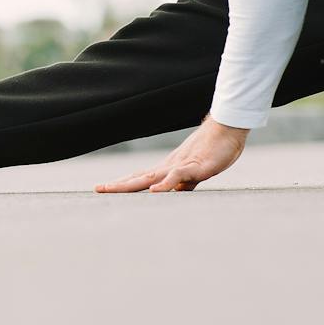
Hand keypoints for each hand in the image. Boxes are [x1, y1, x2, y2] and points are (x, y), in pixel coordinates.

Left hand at [95, 119, 248, 192]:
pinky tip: (155, 191)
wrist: (226, 130)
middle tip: (97, 189)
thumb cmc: (213, 150)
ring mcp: (180, 166)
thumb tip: (173, 194)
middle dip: (118, 185)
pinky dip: (166, 184)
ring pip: (151, 176)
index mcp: (168, 169)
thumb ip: (184, 185)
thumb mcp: (196, 173)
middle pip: (139, 178)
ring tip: (112, 189)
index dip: (123, 184)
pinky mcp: (196, 167)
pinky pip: (178, 176)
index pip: (141, 178)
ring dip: (131, 184)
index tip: (104, 189)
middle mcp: (169, 167)